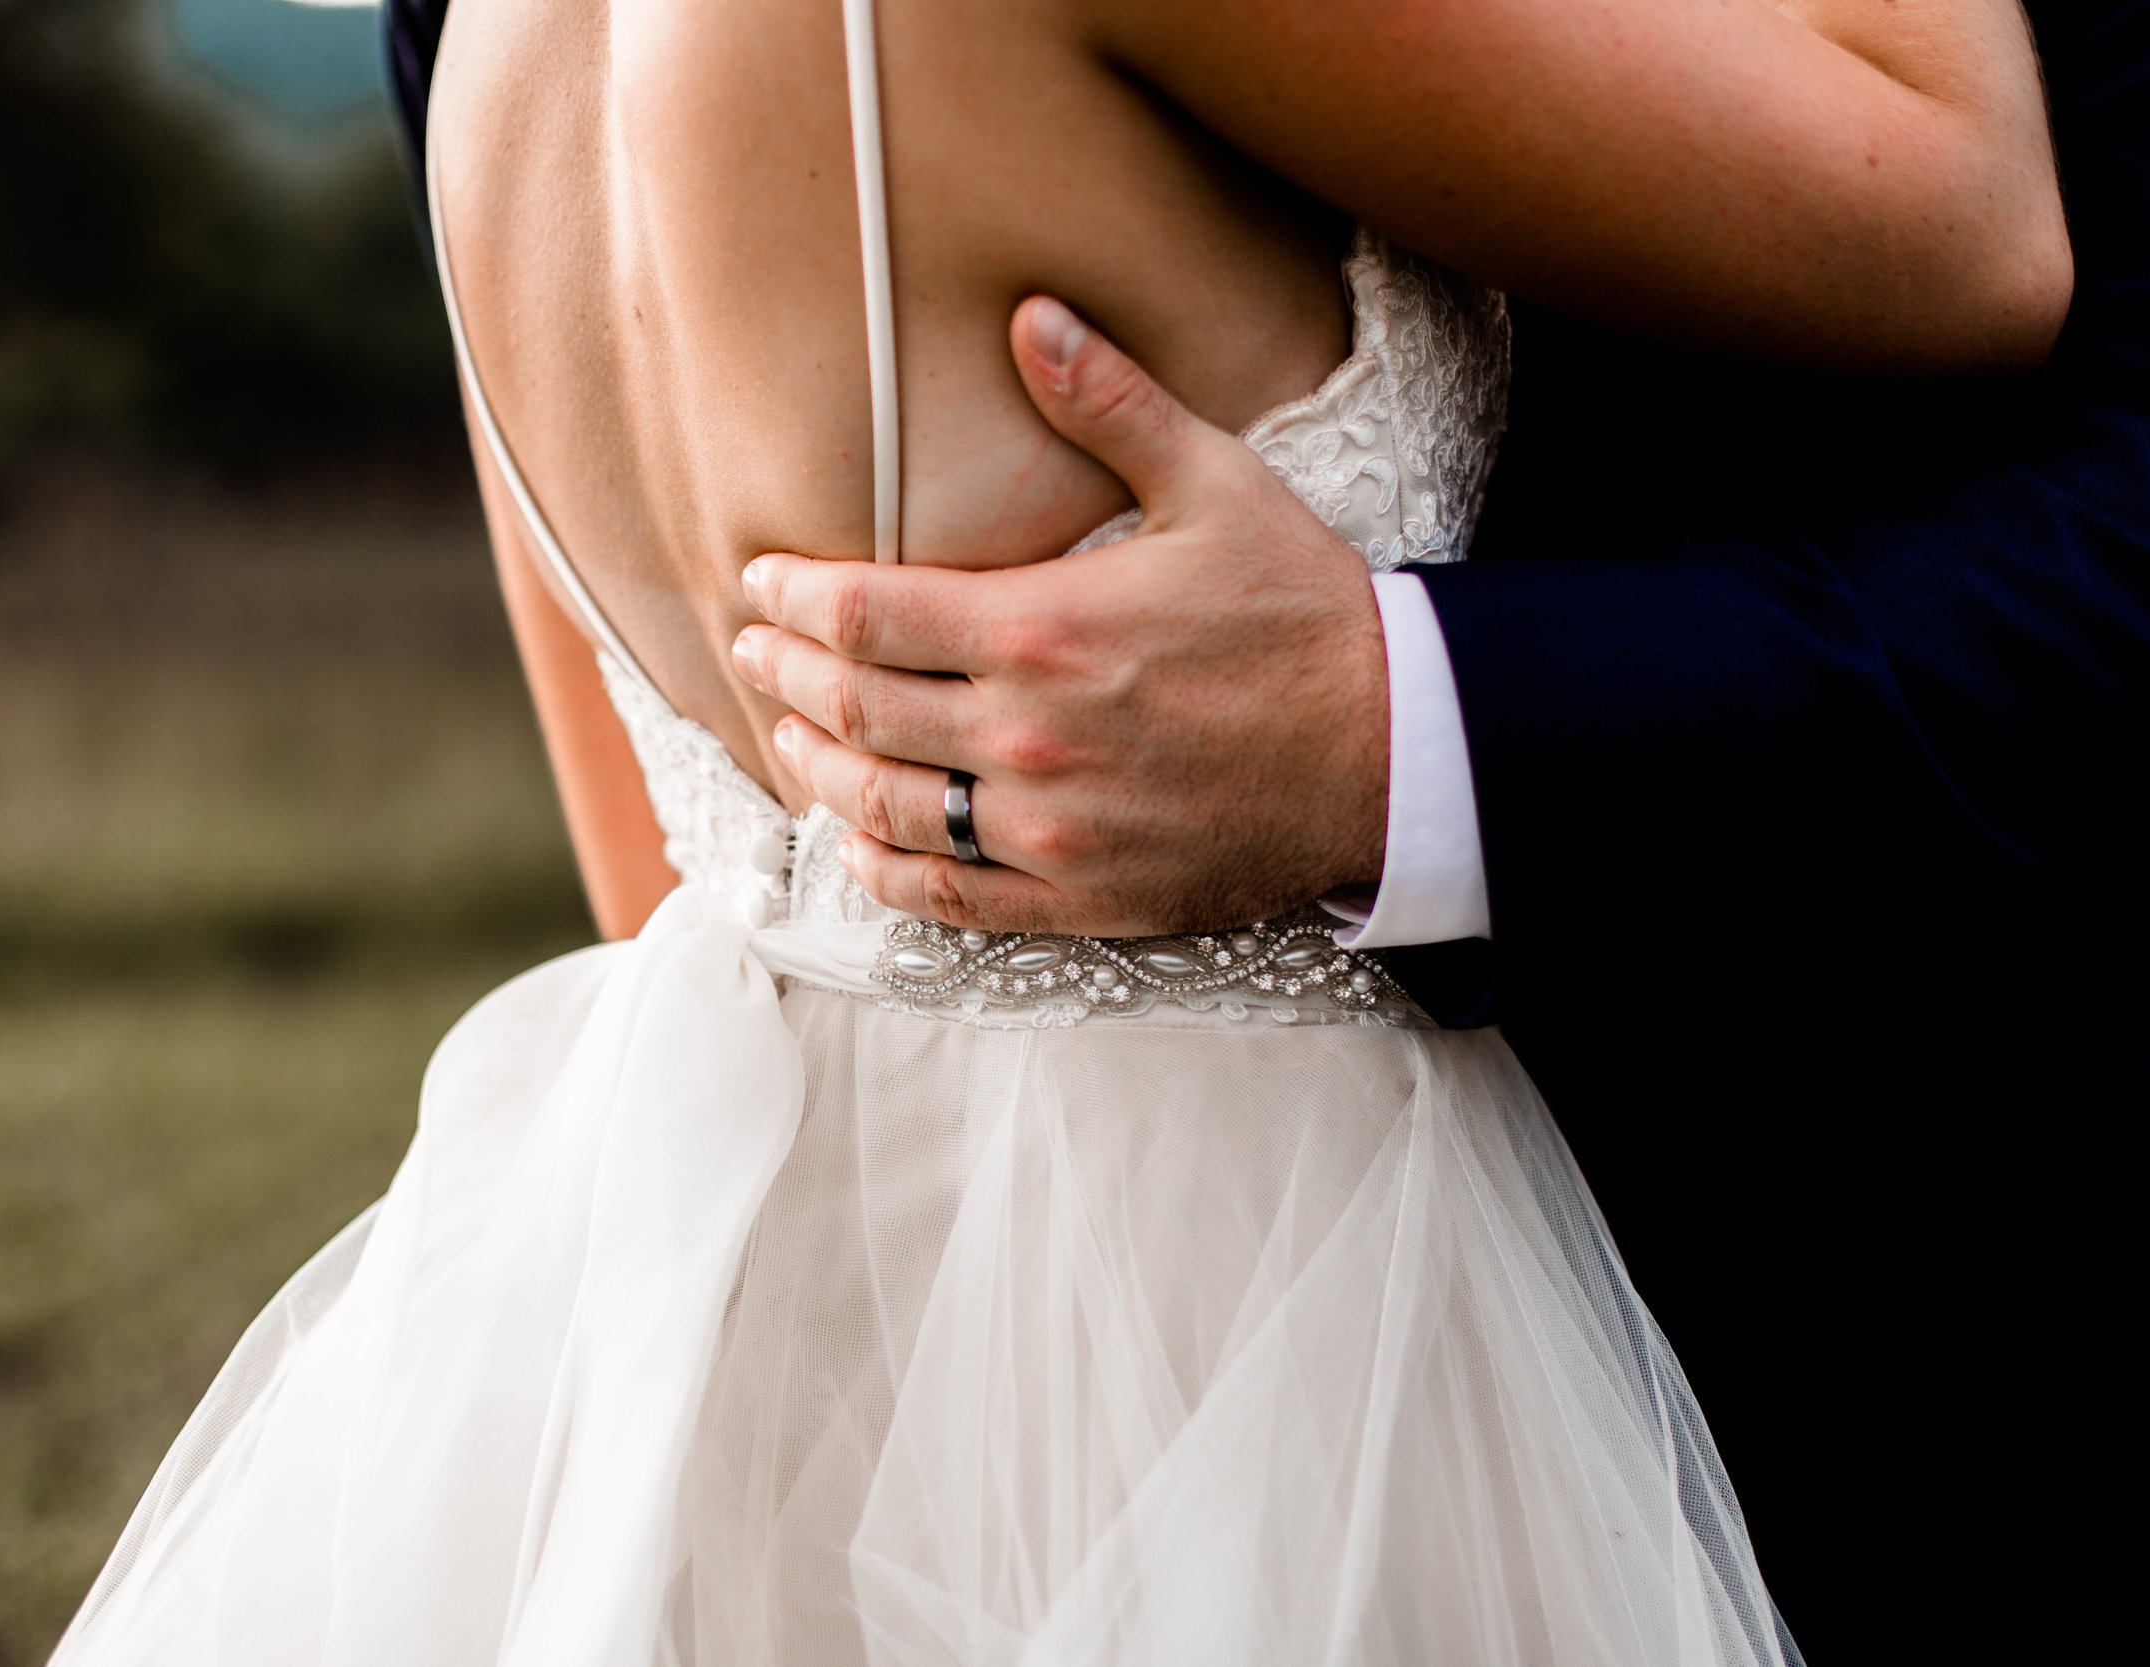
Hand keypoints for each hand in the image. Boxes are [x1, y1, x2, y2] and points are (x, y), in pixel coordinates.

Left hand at [729, 296, 1390, 937]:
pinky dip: (885, 868)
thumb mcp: (1216, 486)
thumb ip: (1110, 404)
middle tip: (752, 650)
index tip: (762, 581)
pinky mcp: (1080, 895)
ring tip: (791, 737)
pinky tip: (860, 844)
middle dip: (785, 675)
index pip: (867, 614)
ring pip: (884, 806)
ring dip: (819, 769)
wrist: (1397, 754)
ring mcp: (1050, 827)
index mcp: (1045, 628)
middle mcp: (1028, 736)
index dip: (796, 596)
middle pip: (855, 710)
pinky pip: (948, 895)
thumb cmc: (1305, 614)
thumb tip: (1028, 314)